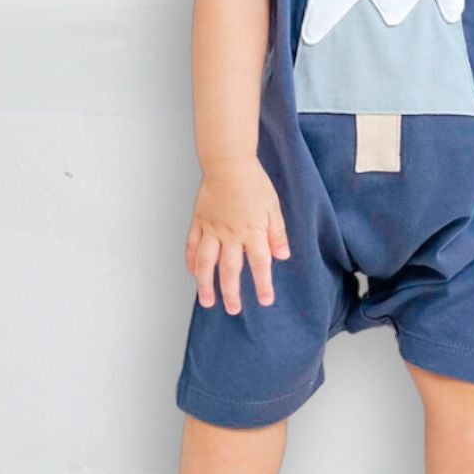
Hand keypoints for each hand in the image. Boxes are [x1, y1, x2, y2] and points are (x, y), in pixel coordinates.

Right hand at [186, 157, 289, 313]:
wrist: (229, 164)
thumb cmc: (254, 182)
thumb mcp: (273, 207)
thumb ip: (277, 233)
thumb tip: (283, 256)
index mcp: (252, 231)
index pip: (259, 264)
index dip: (262, 284)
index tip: (265, 301)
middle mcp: (230, 235)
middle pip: (230, 270)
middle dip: (231, 293)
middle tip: (233, 310)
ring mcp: (212, 229)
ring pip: (206, 263)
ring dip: (206, 284)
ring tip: (207, 301)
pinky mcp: (199, 222)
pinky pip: (192, 245)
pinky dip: (190, 261)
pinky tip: (192, 272)